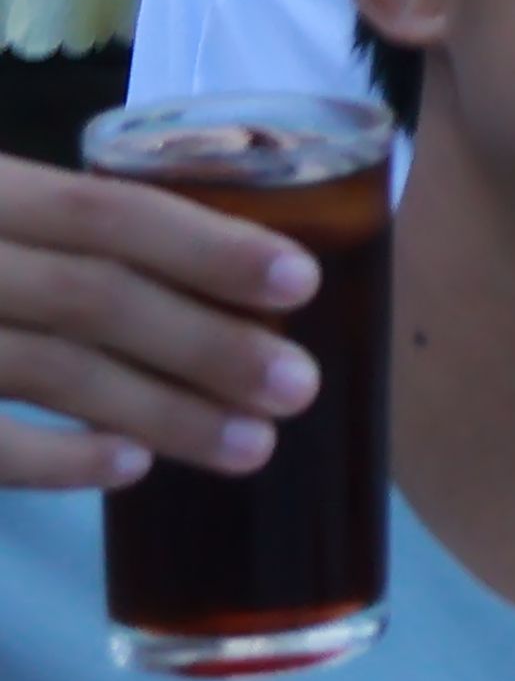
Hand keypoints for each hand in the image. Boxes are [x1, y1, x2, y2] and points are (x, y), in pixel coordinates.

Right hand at [0, 159, 319, 488]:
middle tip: (300, 386)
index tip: (302, 282)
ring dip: (160, 410)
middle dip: (206, 343)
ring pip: (47, 369)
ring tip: (251, 445)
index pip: (102, 211)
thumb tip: (213, 265)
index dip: (206, 244)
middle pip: (89, 296)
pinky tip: (128, 469)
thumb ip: (53, 227)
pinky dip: (56, 457)